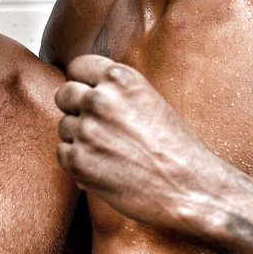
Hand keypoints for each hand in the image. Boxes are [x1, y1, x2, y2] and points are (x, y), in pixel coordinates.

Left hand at [54, 54, 224, 231]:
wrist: (189, 187)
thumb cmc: (175, 147)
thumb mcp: (149, 100)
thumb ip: (116, 91)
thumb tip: (83, 89)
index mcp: (120, 78)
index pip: (77, 67)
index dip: (82, 82)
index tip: (90, 94)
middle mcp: (100, 99)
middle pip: (63, 93)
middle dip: (75, 108)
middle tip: (98, 127)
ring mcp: (87, 130)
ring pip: (64, 126)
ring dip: (79, 138)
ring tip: (110, 151)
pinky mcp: (78, 161)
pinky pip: (63, 153)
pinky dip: (78, 162)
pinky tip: (104, 167)